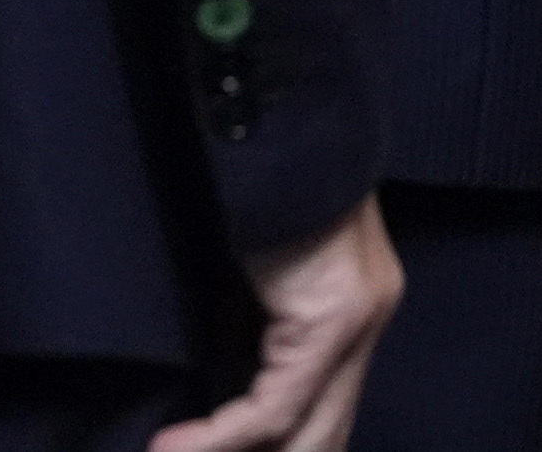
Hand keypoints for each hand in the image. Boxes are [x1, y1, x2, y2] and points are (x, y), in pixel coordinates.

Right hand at [151, 194, 401, 451]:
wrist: (262, 123)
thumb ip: (245, 329)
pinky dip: (222, 436)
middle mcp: (366, 320)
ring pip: (310, 433)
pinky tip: (175, 445)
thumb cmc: (245, 187)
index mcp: (350, 308)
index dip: (277, 450)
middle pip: (326, 434)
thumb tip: (212, 388)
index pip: (324, 412)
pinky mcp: (332, 319)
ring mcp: (357, 321)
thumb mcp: (245, 276)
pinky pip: (278, 405)